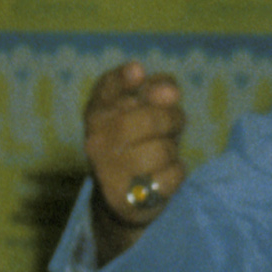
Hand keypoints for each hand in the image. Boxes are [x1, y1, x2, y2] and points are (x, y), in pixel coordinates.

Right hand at [84, 60, 186, 259]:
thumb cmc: (137, 142)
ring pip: (162, 150)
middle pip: (149, 119)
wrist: (119, 198)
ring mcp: (108, 172)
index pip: (107, 87)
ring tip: (161, 155)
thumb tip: (170, 91)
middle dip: (171, 120)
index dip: (124, 78)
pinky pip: (171, 175)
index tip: (139, 72)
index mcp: (96, 114)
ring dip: (172, 150)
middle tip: (172, 126)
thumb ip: (156, 89)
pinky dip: (175, 173)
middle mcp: (95, 141)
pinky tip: (161, 176)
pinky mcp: (126, 199)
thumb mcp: (144, 110)